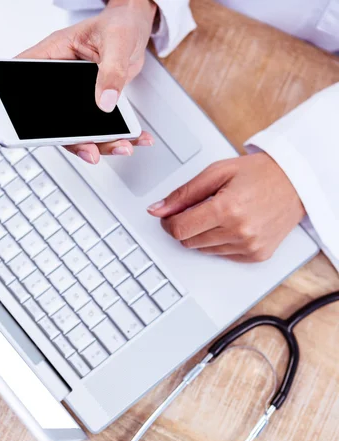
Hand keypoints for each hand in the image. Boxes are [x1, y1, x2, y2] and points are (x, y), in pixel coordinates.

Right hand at [18, 0, 155, 163]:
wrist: (136, 27)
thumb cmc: (119, 23)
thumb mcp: (116, 41)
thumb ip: (111, 72)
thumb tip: (105, 100)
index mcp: (54, 55)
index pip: (28, 82)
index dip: (23, 110)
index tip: (32, 132)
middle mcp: (62, 79)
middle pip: (56, 119)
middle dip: (75, 140)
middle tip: (91, 152)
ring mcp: (77, 95)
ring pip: (80, 129)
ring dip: (102, 143)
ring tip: (122, 146)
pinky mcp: (95, 104)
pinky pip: (102, 127)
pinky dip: (120, 135)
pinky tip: (134, 139)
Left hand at [147, 152, 305, 261]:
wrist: (296, 182)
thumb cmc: (259, 174)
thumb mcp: (217, 172)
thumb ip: (183, 193)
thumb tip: (157, 209)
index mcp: (227, 208)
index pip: (180, 229)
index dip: (168, 222)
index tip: (169, 216)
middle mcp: (239, 231)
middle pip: (189, 242)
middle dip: (186, 226)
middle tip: (199, 209)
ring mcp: (249, 247)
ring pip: (204, 250)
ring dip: (204, 234)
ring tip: (221, 213)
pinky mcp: (256, 256)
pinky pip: (223, 255)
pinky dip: (221, 242)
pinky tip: (233, 224)